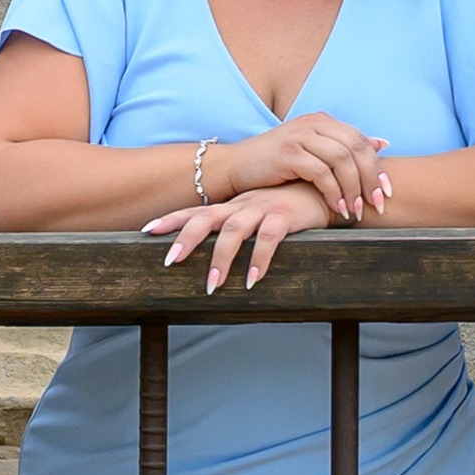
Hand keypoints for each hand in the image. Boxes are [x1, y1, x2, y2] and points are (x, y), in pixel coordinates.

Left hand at [144, 182, 334, 292]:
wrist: (328, 188)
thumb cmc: (289, 206)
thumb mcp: (258, 215)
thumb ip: (237, 229)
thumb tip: (213, 255)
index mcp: (233, 206)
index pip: (195, 211)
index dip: (171, 220)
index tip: (146, 231)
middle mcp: (243, 205)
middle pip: (207, 218)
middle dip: (185, 238)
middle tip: (168, 261)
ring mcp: (263, 207)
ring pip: (234, 230)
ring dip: (221, 258)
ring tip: (211, 286)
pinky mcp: (286, 215)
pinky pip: (270, 237)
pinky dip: (259, 258)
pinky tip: (252, 279)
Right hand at [210, 113, 392, 225]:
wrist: (234, 167)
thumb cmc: (274, 164)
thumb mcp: (311, 150)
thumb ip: (342, 147)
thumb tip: (381, 144)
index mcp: (322, 121)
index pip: (361, 140)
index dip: (377, 167)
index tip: (386, 191)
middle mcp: (313, 123)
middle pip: (356, 148)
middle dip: (370, 179)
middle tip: (376, 204)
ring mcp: (300, 136)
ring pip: (341, 160)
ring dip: (353, 189)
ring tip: (355, 211)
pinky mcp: (287, 153)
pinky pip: (321, 173)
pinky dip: (333, 193)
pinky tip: (336, 208)